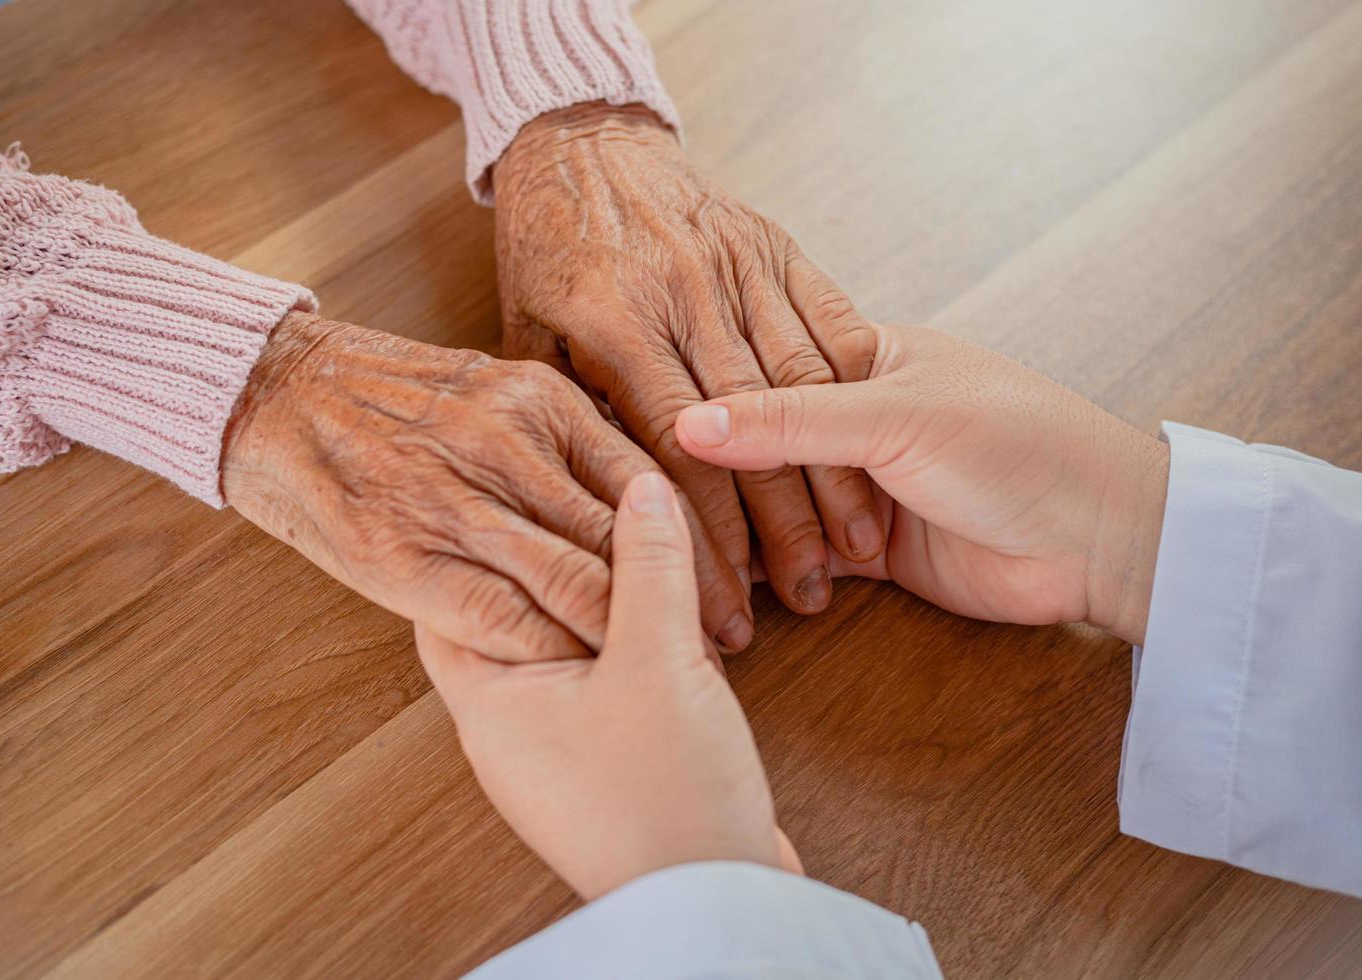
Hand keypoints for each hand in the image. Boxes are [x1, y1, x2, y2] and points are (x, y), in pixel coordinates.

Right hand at [221, 311, 751, 661]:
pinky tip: (586, 675)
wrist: (279, 399)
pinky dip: (551, 651)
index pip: (651, 481)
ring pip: (573, 580)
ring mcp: (454, 499)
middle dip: (686, 597)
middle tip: (732, 639)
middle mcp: (507, 445)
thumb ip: (570, 438)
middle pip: (626, 537)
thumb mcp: (498, 392)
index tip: (743, 585)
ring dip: (629, 636)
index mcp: (542, 400)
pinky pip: (502, 617)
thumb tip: (652, 491)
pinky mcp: (405, 556)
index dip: (705, 540)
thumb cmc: (396, 403)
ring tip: (678, 672)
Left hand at [418, 471, 797, 899]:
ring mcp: (554, 759)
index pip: (447, 600)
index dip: (475, 540)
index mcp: (488, 703)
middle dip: (554, 569)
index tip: (507, 490)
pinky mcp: (604, 774)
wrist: (718, 905)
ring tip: (650, 573)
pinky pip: (603, 693)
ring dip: (605, 615)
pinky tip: (677, 640)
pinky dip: (632, 658)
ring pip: (565, 657)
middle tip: (589, 513)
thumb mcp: (658, 657)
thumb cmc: (667, 795)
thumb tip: (641, 485)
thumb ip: (648, 563)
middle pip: (511, 620)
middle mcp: (507, 733)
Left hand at [495, 102, 884, 617]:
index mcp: (617, 324)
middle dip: (781, 531)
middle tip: (804, 600)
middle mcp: (686, 295)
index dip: (710, 544)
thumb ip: (568, 410)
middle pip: (751, 433)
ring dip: (832, 478)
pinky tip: (870, 453)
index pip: (678, 456)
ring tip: (849, 553)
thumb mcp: (528, 335)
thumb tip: (605, 506)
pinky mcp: (777, 246)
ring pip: (804, 388)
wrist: (582, 141)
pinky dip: (855, 400)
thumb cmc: (546, 251)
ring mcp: (739, 265)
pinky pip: (832, 327)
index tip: (728, 609)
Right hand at [675, 323, 1169, 645]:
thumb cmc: (1017, 445)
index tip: (631, 417)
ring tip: (662, 548)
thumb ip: (789, 419)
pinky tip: (712, 579)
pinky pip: (796, 554)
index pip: (755, 370)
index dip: (698, 396)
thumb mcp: (895, 416)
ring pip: (770, 500)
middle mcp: (850, 416)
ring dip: (730, 526)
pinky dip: (761, 569)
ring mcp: (857, 484)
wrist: (1101, 537)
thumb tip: (687, 420)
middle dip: (706, 473)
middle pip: (755, 441)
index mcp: (856, 354)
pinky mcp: (868, 550)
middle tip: (637, 501)